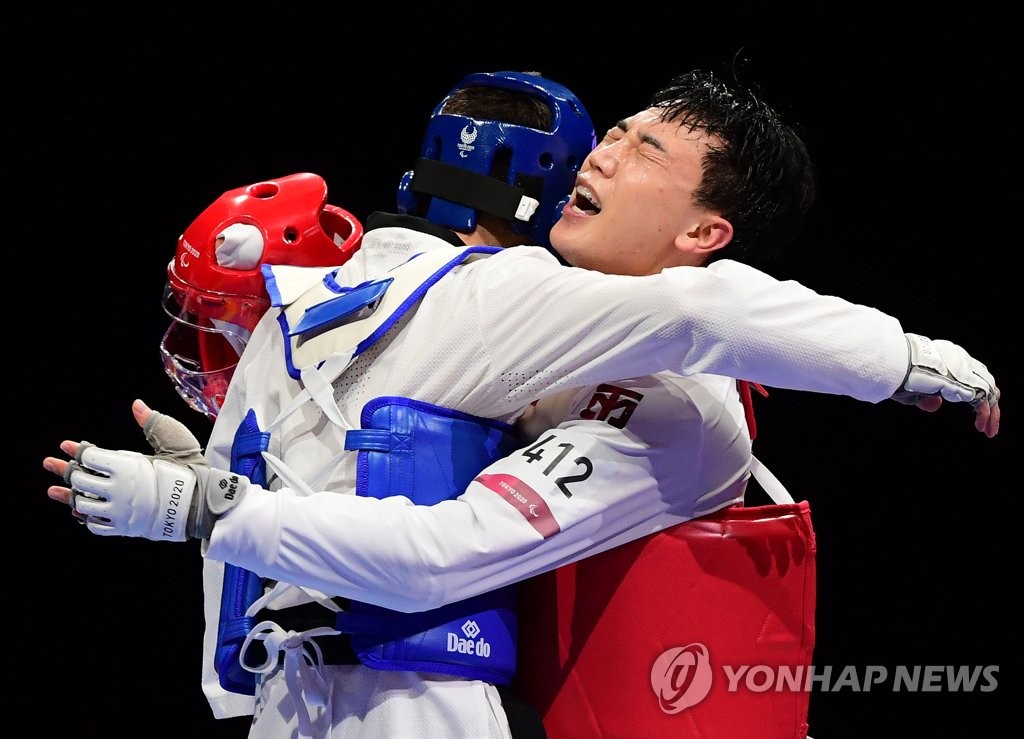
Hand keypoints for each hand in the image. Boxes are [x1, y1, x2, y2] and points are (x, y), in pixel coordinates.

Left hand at [44, 399, 247, 539]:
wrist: (203, 504)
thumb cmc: (190, 470)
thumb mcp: (174, 439)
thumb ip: (152, 422)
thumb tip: (136, 405)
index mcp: (128, 466)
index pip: (91, 457)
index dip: (77, 450)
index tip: (68, 446)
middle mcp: (119, 490)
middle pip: (81, 479)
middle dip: (65, 470)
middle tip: (51, 464)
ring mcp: (120, 511)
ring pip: (83, 504)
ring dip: (70, 497)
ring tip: (56, 490)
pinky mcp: (125, 528)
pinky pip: (96, 526)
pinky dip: (86, 518)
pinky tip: (80, 512)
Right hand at [891, 334, 1000, 437]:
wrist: (897, 364)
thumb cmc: (897, 373)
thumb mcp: (912, 389)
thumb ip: (926, 397)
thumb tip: (936, 405)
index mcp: (948, 357)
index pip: (971, 373)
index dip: (976, 391)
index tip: (975, 407)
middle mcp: (960, 361)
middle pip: (985, 382)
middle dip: (989, 404)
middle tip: (987, 423)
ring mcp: (966, 370)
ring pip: (989, 392)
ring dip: (991, 413)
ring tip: (988, 429)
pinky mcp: (966, 383)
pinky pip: (983, 401)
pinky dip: (985, 415)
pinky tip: (980, 427)